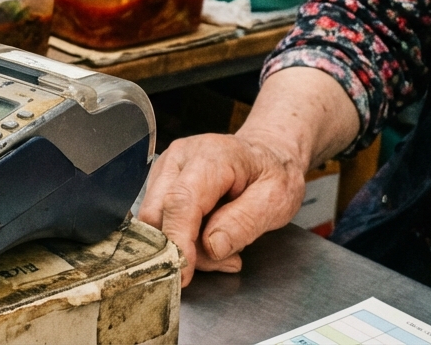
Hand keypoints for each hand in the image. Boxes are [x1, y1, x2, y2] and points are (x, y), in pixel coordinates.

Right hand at [138, 132, 307, 285]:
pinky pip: (158, 220)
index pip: (180, 201)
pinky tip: (209, 238)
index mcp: (210, 157)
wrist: (267, 155)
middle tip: (225, 261)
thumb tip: (212, 246)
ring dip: (182, 246)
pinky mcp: (159, 182)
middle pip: (157, 214)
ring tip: (224, 249)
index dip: (178, 240)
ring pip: (154, 221)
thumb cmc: (273, 174)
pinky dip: (180, 238)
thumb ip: (244, 222)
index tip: (184, 274)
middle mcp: (179, 158)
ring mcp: (165, 169)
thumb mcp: (276, 199)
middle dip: (182, 249)